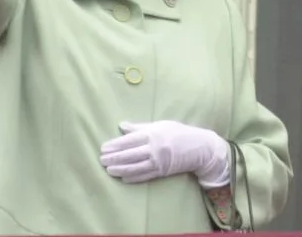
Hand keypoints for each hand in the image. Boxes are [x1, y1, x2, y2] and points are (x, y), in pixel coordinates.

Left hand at [99, 120, 230, 187]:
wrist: (200, 147)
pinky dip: (132, 177)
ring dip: (119, 169)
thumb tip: (122, 126)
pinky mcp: (162, 171)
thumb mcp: (161, 125)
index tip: (103, 148)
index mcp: (153, 134)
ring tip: (108, 170)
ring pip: (134, 167)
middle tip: (101, 160)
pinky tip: (123, 178)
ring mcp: (158, 161)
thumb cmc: (179, 133)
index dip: (115, 145)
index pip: (129, 140)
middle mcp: (154, 148)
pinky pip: (144, 176)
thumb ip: (140, 127)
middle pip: (129, 154)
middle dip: (114, 158)